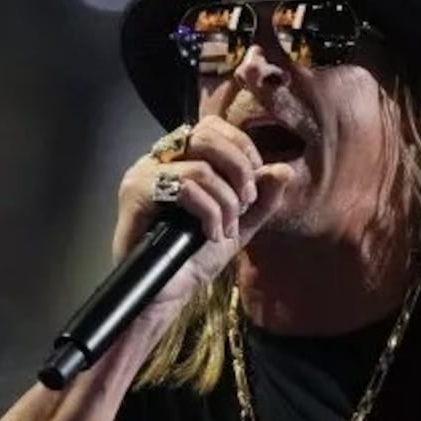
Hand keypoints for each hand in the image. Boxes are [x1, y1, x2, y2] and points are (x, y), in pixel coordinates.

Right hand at [112, 116, 289, 311]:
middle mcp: (160, 159)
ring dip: (226, 202)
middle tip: (245, 203)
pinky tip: (210, 235)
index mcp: (182, 158)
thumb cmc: (195, 257)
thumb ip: (262, 199)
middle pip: (207, 136)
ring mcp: (145, 173)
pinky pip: (185, 187)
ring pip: (201, 167)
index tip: (252, 188)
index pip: (214, 127)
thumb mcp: (239, 226)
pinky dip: (209, 212)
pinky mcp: (136, 192)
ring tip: (226, 228)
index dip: (242, 150)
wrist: (166, 293)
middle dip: (239, 170)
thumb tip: (284, 169)